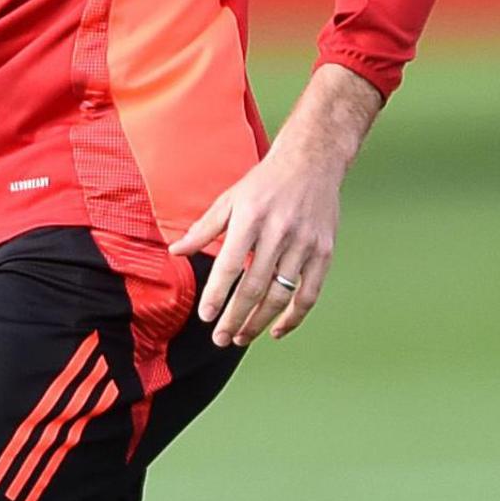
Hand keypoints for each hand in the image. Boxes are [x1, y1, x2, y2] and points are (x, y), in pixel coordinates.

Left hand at [169, 66, 383, 345]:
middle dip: (235, 317)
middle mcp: (279, 232)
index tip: (206, 316)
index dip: (217, 294)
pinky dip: (293, 317)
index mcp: (251, 217)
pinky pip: (309, 294)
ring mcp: (305, 244)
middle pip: (255, 286)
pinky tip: (275, 330)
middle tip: (220, 338)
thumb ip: (204, 229)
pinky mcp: (324, 252)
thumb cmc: (266, 182)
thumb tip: (176, 252)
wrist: (312, 162)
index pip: (231, 265)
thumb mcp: (230, 199)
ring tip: (241, 338)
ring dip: (259, 322)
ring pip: (281, 295)